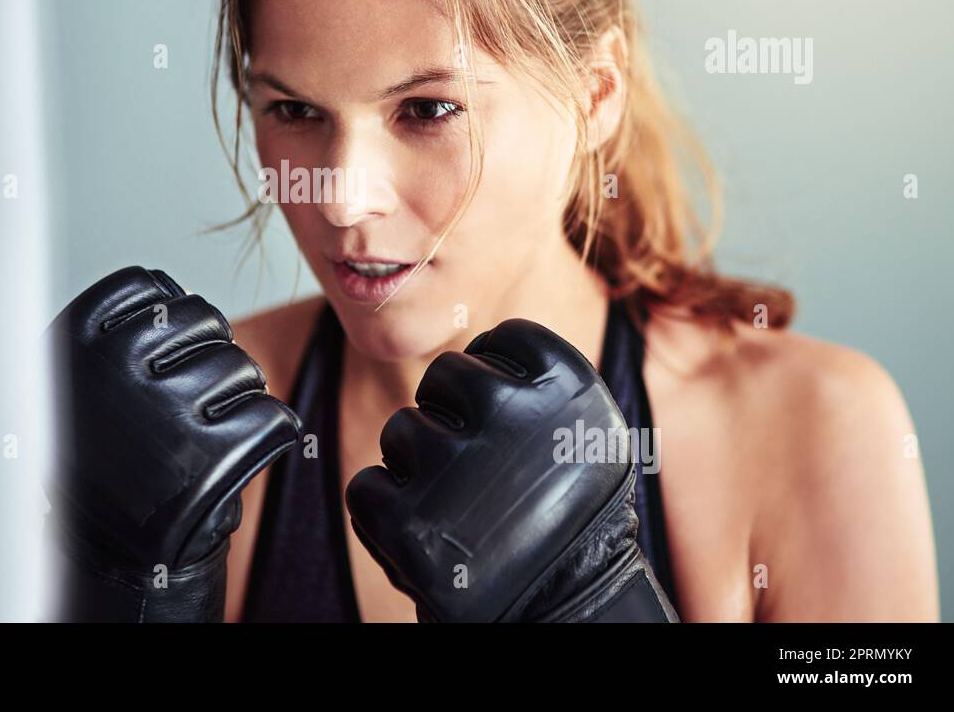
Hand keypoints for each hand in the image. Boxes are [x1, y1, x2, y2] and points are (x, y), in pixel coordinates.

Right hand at [43, 266, 300, 620]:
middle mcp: (115, 368)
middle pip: (206, 319)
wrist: (103, 554)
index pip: (150, 287)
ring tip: (206, 431)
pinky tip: (242, 451)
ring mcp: (165, 410)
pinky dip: (271, 434)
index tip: (161, 354)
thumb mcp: (72, 383)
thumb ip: (115, 329)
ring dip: (239, 395)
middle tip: (190, 399)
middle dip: (210, 353)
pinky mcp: (212, 456)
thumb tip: (178, 292)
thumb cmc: (97, 459)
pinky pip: (273, 417)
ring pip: (243, 367)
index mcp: (73, 341)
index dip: (169, 318)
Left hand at [345, 317, 678, 622]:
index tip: (508, 416)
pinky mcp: (408, 522)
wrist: (569, 613)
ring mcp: (456, 466)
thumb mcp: (586, 436)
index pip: (505, 338)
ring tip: (460, 509)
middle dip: (451, 415)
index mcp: (567, 384)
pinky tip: (428, 535)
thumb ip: (536, 385)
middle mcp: (512, 412)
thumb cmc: (573, 521)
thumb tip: (477, 349)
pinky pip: (368, 487)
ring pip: (401, 430)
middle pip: (444, 375)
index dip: (497, 374)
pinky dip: (387, 512)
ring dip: (419, 466)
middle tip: (481, 469)